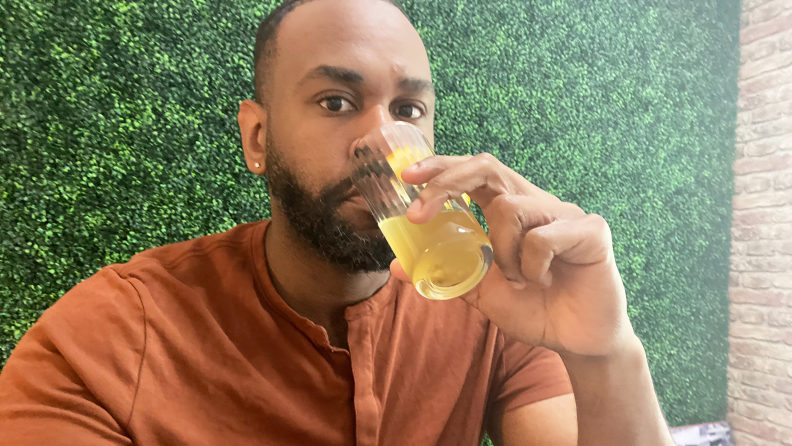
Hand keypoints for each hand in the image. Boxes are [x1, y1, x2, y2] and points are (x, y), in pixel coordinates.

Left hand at [392, 154, 633, 356]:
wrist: (578, 344)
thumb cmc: (534, 310)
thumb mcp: (482, 293)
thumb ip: (447, 275)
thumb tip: (399, 265)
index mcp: (512, 210)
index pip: (474, 173)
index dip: (441, 167)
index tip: (406, 176)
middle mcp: (537, 203)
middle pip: (488, 168)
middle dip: (447, 183)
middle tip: (419, 213)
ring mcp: (565, 213)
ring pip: (510, 208)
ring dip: (500, 251)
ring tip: (516, 280)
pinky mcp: (591, 230)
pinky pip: (543, 237)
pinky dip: (531, 265)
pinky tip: (543, 283)